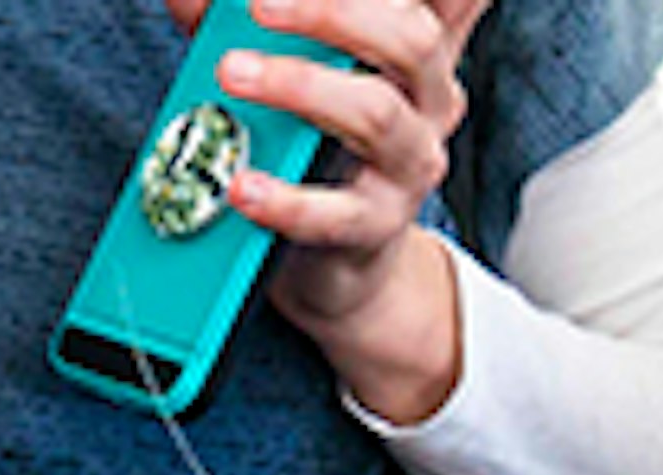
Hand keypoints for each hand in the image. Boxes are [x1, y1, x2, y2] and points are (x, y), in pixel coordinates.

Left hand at [170, 0, 488, 423]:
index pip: (418, 6)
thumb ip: (242, 24)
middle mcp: (431, 100)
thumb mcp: (289, 72)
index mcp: (417, 49)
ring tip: (231, 73)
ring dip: (298, 86)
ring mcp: (410, 166)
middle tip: (258, 5)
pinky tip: (242, 185)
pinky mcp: (378, 228)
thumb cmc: (315, 149)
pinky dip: (284, 199)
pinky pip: (335, 212)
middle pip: (409, 37)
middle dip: (330, 12)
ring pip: (375, 113)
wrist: (337, 261)